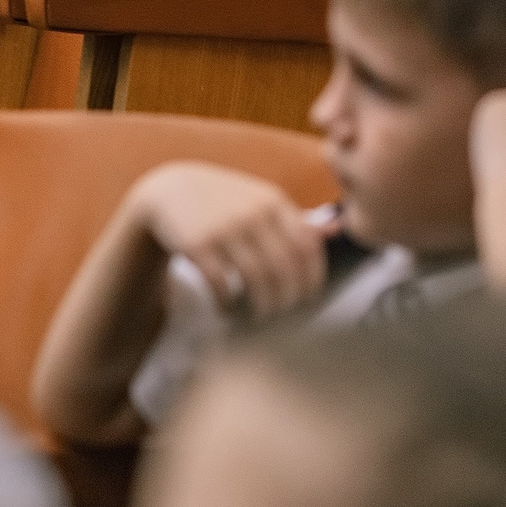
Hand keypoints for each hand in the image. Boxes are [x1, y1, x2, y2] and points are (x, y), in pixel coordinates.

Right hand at [130, 161, 325, 318]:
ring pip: (255, 278)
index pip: (307, 247)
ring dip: (259, 305)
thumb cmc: (221, 201)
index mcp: (274, 202)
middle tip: (280, 313)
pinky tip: (226, 307)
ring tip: (256, 316)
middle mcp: (252, 213)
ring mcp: (224, 228)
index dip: (311, 279)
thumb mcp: (259, 199)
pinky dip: (227, 301)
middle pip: (283, 268)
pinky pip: (220, 282)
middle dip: (285, 299)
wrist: (168, 190)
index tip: (306, 298)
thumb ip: (294, 218)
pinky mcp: (197, 243)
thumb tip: (337, 230)